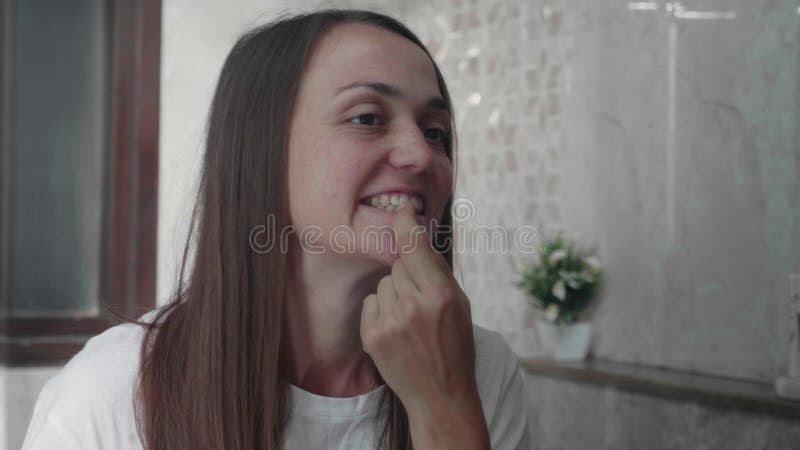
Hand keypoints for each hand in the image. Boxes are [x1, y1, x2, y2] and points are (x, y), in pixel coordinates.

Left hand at [359, 202, 478, 414]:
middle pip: (398, 265)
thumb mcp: (461, 305)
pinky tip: (396, 329)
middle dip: (409, 275)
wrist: (440, 395)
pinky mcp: (372, 336)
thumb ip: (439, 271)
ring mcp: (390, 322)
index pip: (414, 246)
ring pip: (384, 283)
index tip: (401, 207)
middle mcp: (413, 306)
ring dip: (395, 294)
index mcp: (440, 295)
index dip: (405, 222)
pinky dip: (381, 310)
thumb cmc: (455, 346)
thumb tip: (420, 237)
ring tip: (410, 320)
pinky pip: (372, 302)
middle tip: (423, 302)